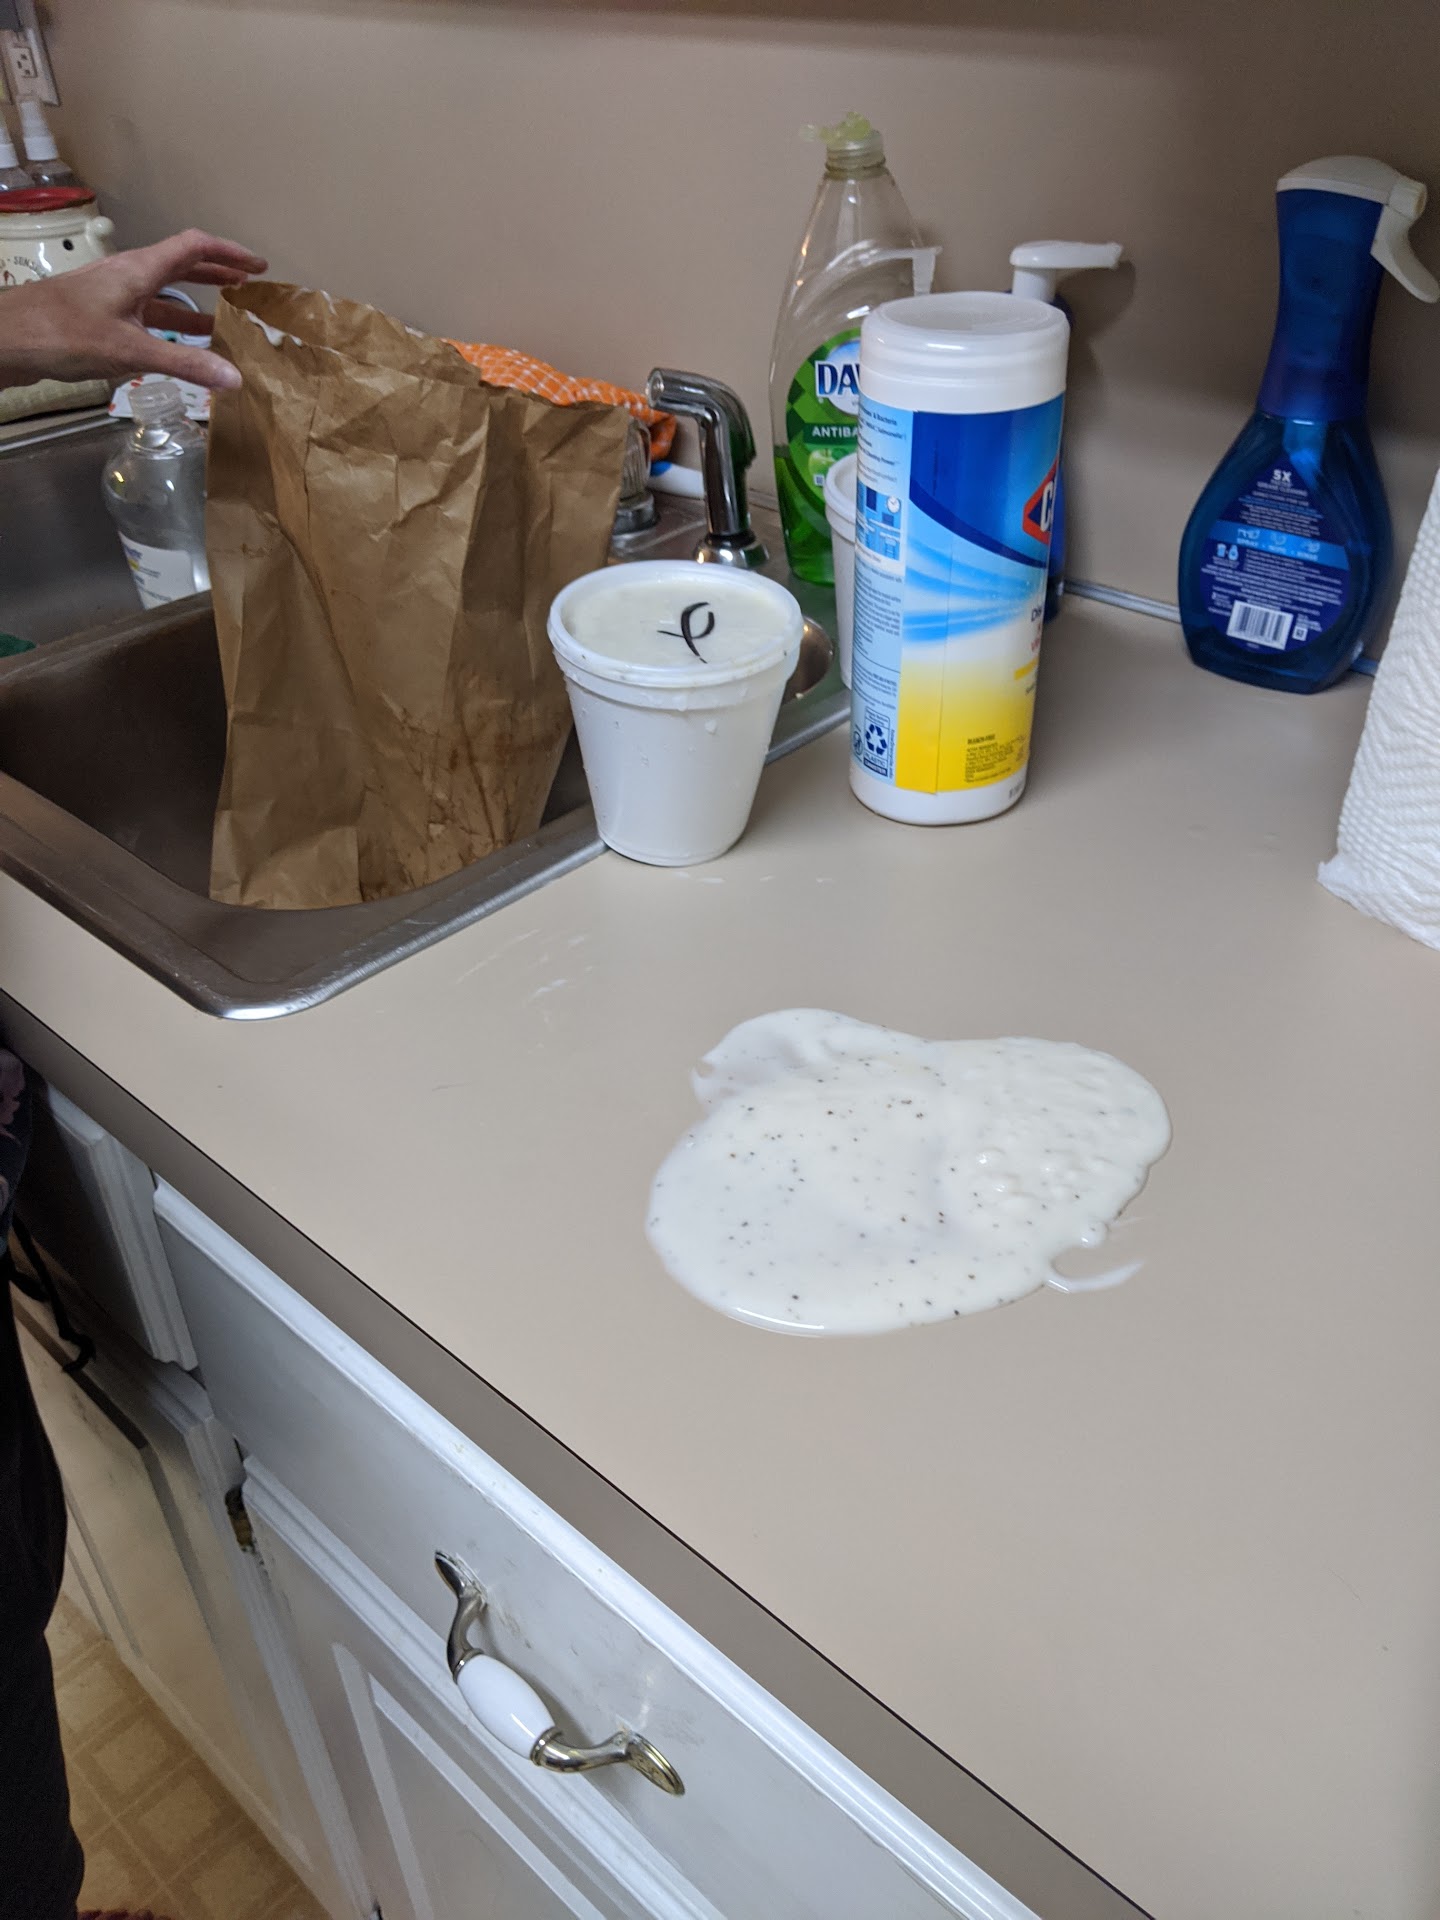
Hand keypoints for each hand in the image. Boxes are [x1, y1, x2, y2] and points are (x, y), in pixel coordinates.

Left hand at [0, 228, 267, 391]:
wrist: (9, 338)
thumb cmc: (64, 333)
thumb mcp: (131, 351)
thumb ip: (185, 364)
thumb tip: (234, 378)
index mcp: (139, 270)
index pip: (194, 248)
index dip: (229, 254)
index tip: (258, 267)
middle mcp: (129, 276)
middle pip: (182, 266)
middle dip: (218, 276)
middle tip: (249, 289)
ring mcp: (114, 296)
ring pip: (165, 294)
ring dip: (196, 305)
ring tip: (226, 321)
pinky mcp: (102, 317)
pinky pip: (147, 315)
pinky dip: (172, 327)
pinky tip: (182, 347)